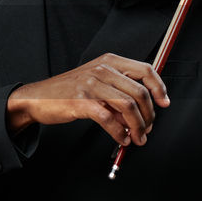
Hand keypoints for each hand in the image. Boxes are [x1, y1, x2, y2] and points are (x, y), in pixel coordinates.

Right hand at [6, 53, 170, 145]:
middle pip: (140, 93)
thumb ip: (118, 94)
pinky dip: (119, 133)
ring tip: (137, 138)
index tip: (164, 103)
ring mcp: (92, 84)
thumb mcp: (96, 84)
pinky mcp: (82, 101)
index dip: (159, 88)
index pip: (145, 70)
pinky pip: (109, 119)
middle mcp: (102, 69)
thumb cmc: (67, 91)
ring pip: (128, 107)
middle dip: (149, 116)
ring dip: (137, 127)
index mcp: (109, 61)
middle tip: (148, 129)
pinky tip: (121, 139)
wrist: (38, 98)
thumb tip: (141, 114)